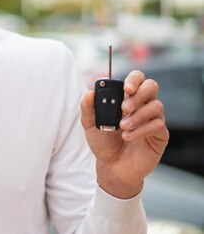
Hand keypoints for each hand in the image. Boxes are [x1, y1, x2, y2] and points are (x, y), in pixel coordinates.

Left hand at [80, 71, 168, 198]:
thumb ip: (88, 108)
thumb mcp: (89, 125)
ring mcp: (153, 119)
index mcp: (126, 98)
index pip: (137, 79)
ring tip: (122, 126)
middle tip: (124, 107)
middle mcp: (142, 105)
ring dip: (138, 115)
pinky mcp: (160, 135)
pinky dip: (142, 129)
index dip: (134, 79)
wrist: (111, 167)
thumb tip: (89, 92)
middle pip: (152, 86)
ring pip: (156, 106)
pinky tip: (128, 136)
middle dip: (139, 94)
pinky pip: (158, 125)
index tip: (125, 88)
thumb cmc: (103, 143)